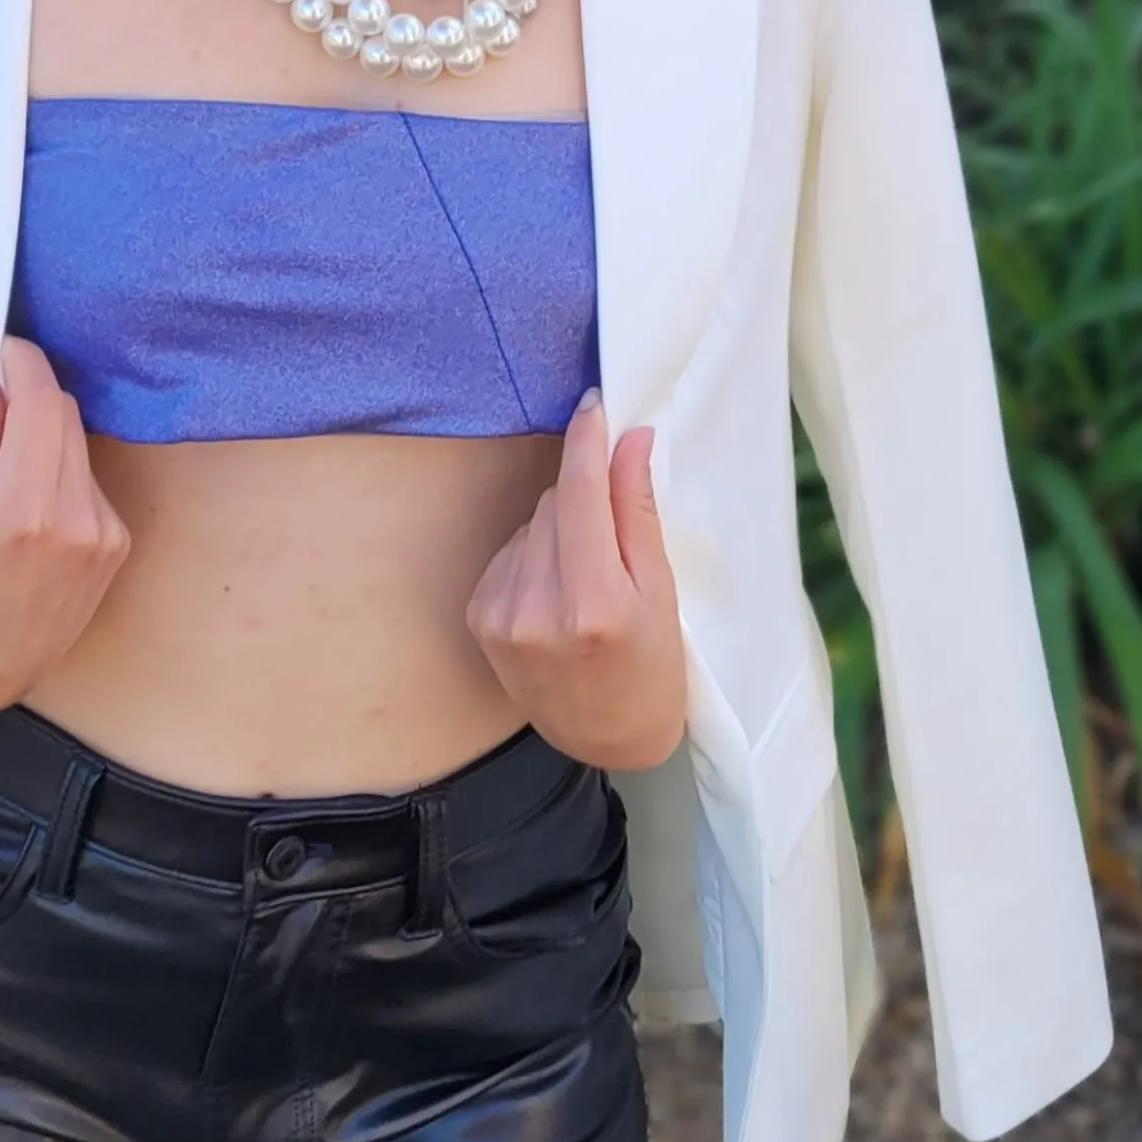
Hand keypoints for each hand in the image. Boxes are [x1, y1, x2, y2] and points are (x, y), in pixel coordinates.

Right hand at [0, 338, 130, 717]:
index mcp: (23, 508)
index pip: (41, 401)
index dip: (22, 362)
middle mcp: (77, 517)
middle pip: (65, 415)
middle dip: (30, 394)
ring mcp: (105, 532)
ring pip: (79, 445)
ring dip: (45, 432)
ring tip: (3, 457)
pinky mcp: (117, 544)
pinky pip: (88, 480)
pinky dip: (60, 471)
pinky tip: (29, 499)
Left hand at [464, 390, 686, 768]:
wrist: (606, 737)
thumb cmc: (651, 667)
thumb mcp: (661, 592)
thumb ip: (637, 514)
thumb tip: (629, 438)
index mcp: (592, 604)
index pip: (581, 495)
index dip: (587, 443)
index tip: (594, 404)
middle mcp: (536, 608)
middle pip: (556, 503)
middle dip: (586, 498)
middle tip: (616, 536)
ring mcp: (500, 614)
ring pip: (533, 523)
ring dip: (560, 529)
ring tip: (588, 576)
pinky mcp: (479, 617)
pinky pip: (512, 551)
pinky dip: (536, 556)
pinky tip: (557, 592)